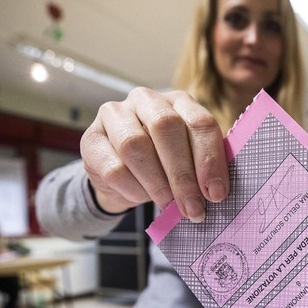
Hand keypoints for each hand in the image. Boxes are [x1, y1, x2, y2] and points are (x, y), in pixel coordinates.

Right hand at [80, 88, 229, 221]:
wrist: (123, 176)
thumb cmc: (164, 165)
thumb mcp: (189, 161)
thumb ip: (203, 168)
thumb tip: (217, 193)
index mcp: (179, 101)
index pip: (200, 122)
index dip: (210, 159)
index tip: (217, 193)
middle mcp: (146, 99)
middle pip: (166, 127)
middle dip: (182, 174)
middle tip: (193, 208)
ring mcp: (114, 114)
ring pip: (135, 145)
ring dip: (157, 183)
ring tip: (170, 207)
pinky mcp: (90, 138)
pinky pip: (113, 167)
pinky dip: (132, 189)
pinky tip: (142, 198)